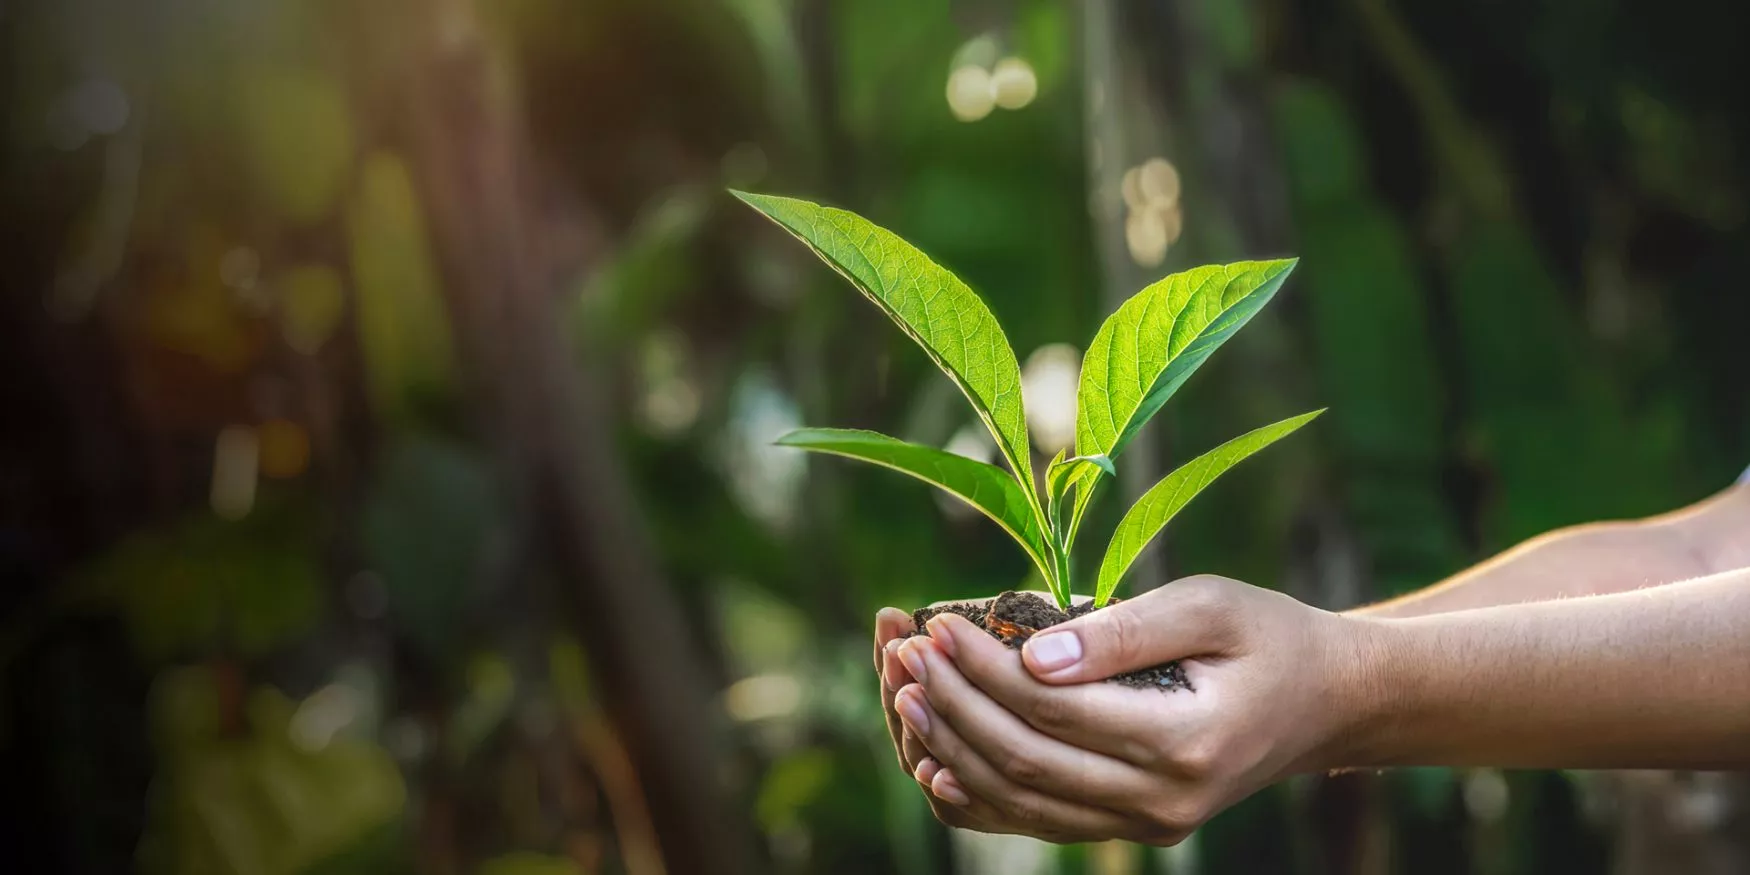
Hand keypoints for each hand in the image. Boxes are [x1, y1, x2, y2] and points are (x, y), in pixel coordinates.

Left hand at [888, 575, 1377, 843]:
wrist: (1326, 704)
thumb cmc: (1269, 637)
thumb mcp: (1211, 606)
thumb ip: (1124, 631)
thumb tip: (1032, 656)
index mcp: (1185, 742)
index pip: (1053, 710)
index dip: (983, 670)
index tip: (937, 626)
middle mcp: (1163, 801)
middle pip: (1025, 762)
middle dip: (953, 706)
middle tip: (904, 655)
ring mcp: (1145, 825)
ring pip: (1022, 802)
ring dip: (952, 749)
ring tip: (906, 694)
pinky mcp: (1129, 826)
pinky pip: (1038, 821)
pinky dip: (979, 796)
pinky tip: (934, 758)